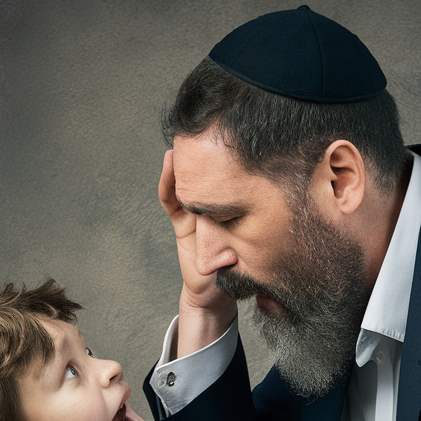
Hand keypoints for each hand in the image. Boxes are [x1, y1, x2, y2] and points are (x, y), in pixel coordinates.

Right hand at [159, 149, 235, 352]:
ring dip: (188, 163)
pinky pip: (172, 200)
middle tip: (212, 126)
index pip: (234, 183)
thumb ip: (248, 242)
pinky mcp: (182, 222)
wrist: (217, 294)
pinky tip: (170, 162)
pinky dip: (169, 183)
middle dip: (211, 154)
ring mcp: (197, 214)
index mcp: (235, 212)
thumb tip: (241, 241)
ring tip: (187, 138)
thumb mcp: (251, 251)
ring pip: (190, 183)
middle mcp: (215, 209)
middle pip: (212, 177)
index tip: (241, 139)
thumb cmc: (238, 273)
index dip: (236, 162)